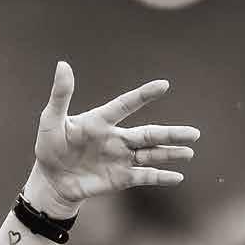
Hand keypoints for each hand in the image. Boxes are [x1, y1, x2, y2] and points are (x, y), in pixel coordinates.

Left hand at [25, 62, 198, 215]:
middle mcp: (116, 138)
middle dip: (172, 134)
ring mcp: (120, 159)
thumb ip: (61, 96)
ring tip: (190, 151)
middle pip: (149, 134)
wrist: (51, 181)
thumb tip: (63, 64)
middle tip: (194, 133)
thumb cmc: (50, 147)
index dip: (143, 96)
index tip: (163, 85)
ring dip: (170, 153)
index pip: (125, 105)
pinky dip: (160, 177)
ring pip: (151, 154)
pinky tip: (177, 177)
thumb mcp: (51, 121)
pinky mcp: (120, 178)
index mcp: (101, 121)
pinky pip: (144, 176)